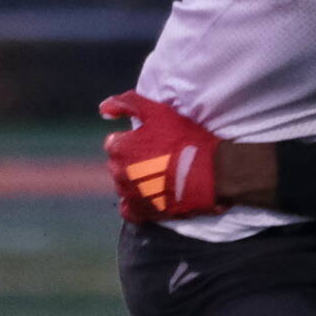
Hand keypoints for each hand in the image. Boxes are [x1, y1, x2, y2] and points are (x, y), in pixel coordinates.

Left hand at [98, 90, 224, 221]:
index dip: (133, 141)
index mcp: (120, 148)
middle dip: (133, 161)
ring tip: (159, 177)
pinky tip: (150, 197)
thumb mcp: (159, 111)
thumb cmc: (187, 140)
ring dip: (136, 181)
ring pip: (124, 186)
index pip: (115, 143)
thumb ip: (128, 103)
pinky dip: (135, 204)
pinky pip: (128, 210)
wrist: (212, 173)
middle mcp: (119, 172)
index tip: (151, 142)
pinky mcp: (143, 211)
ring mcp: (130, 194)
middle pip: (118, 165)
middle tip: (158, 158)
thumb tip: (103, 109)